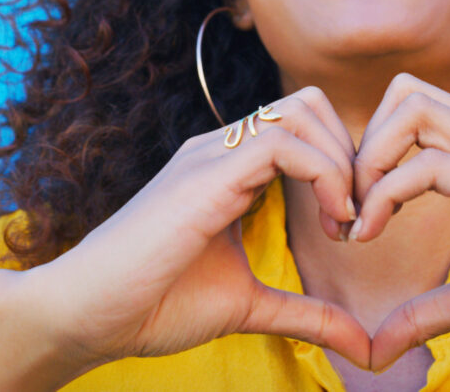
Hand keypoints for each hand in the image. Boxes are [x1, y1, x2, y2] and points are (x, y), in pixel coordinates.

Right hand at [24, 87, 370, 372]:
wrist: (86, 314)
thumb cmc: (154, 305)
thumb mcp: (250, 307)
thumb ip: (307, 315)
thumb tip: (362, 345)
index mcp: (230, 167)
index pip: (305, 126)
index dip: (343, 165)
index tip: (351, 228)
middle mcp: (222, 149)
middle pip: (310, 105)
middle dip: (352, 154)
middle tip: (356, 218)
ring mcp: (212, 154)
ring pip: (302, 111)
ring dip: (342, 162)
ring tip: (343, 222)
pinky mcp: (205, 173)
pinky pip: (283, 141)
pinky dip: (326, 174)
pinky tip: (330, 223)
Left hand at [351, 74, 449, 371]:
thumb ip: (430, 310)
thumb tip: (378, 344)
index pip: (411, 111)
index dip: (370, 153)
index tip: (353, 216)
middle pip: (405, 94)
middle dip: (361, 145)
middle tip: (347, 209)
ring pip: (411, 110)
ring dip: (367, 160)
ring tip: (356, 220)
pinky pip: (429, 165)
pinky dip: (385, 194)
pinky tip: (372, 233)